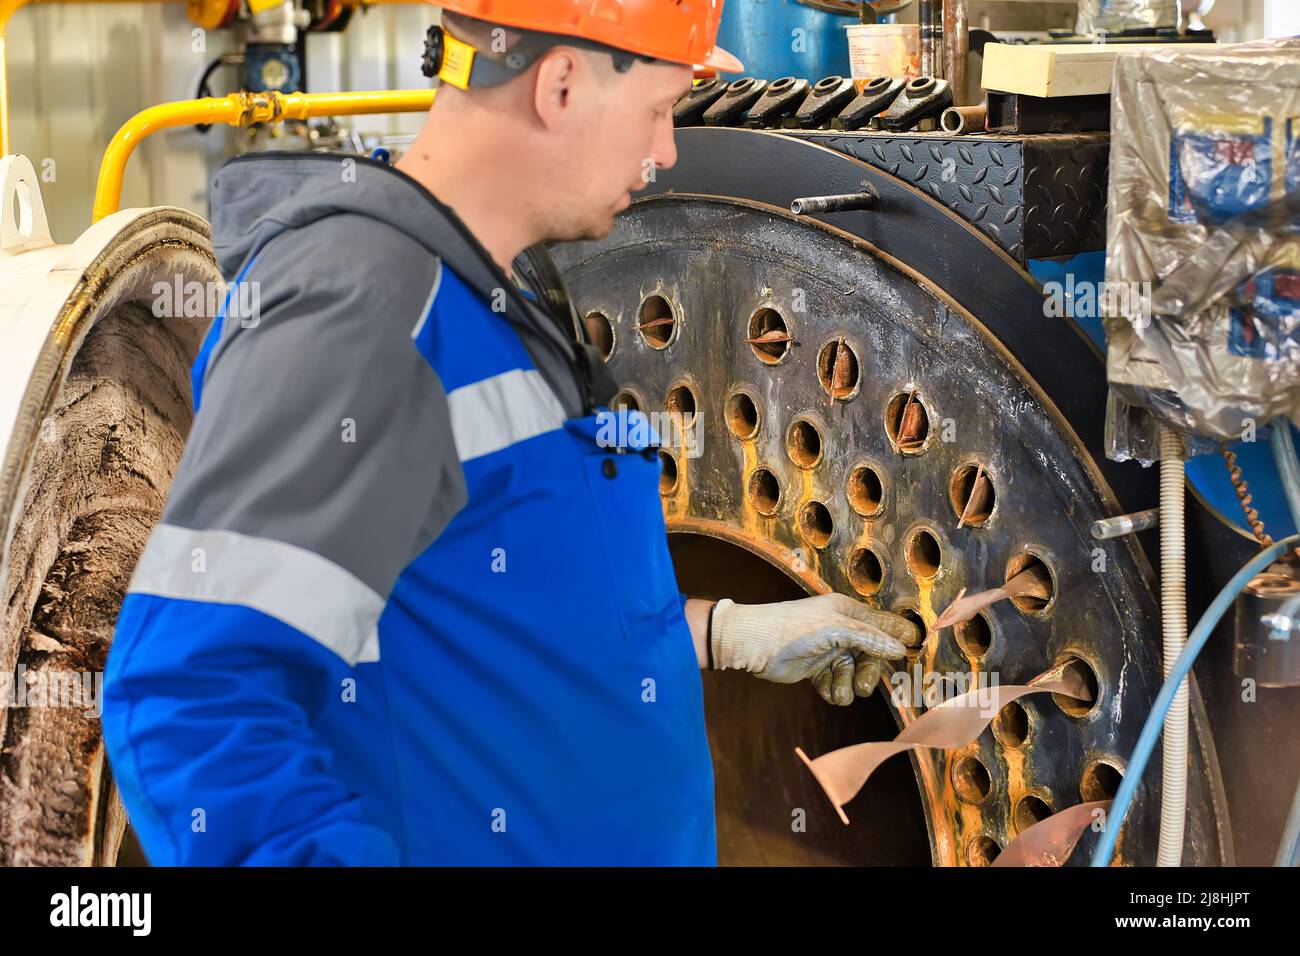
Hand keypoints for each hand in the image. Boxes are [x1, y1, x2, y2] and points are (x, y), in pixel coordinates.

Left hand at [709, 593, 919, 705]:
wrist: (754, 645)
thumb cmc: (794, 628)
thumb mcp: (836, 629)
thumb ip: (869, 639)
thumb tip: (900, 649)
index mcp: (847, 612)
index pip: (882, 624)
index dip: (898, 638)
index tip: (915, 650)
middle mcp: (841, 630)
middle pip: (870, 655)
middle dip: (867, 673)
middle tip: (862, 688)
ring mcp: (828, 650)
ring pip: (852, 672)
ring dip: (847, 685)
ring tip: (837, 691)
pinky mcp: (815, 668)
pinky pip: (835, 682)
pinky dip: (832, 689)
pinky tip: (825, 690)